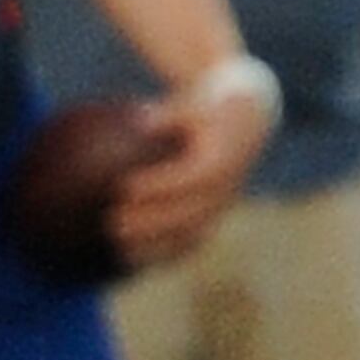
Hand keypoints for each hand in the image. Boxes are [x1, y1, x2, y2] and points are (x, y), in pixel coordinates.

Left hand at [111, 84, 271, 265]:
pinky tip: (126, 258)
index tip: (125, 187)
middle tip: (113, 222)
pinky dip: (161, 253)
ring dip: (155, 244)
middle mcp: (227, 189)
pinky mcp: (214, 217)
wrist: (247, 122)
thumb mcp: (192, 101)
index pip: (192, 177)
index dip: (160, 185)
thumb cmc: (206, 106)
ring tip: (116, 244)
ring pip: (189, 234)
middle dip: (152, 222)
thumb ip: (169, 112)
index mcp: (224, 159)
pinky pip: (188, 242)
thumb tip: (138, 119)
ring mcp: (222, 207)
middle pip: (190, 213)